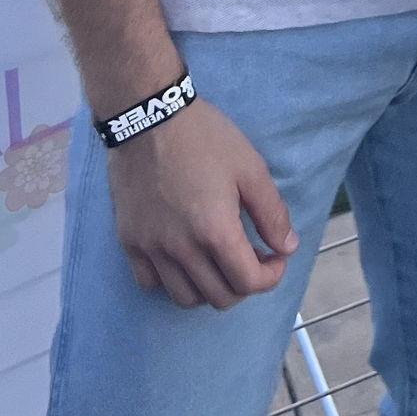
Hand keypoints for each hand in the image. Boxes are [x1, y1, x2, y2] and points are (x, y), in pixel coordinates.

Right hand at [106, 99, 298, 308]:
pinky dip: (172, 281)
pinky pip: (150, 283)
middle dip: (244, 284)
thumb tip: (287, 247)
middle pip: (219, 297)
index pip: (248, 282)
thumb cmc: (205, 138)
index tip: (275, 259)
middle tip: (251, 257)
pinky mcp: (129, 242)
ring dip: (210, 288)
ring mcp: (151, 248)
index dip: (271, 276)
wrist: (149, 117)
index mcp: (215, 231)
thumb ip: (272, 213)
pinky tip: (184, 257)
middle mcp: (181, 249)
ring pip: (185, 298)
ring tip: (219, 261)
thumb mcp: (250, 167)